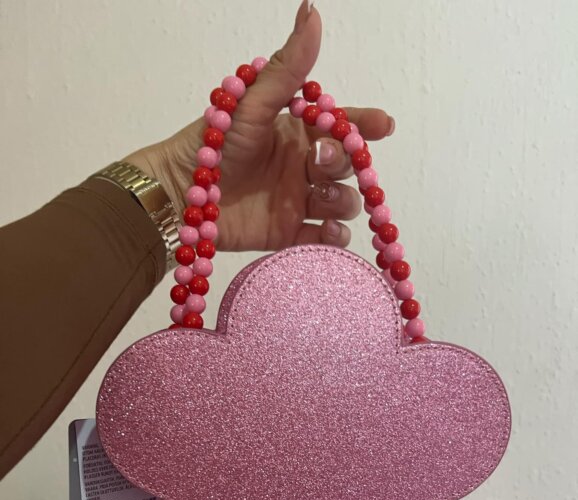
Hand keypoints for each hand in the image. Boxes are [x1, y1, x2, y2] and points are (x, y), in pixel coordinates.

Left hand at [125, 0, 393, 252]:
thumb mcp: (252, 103)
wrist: (182, 192)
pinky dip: (332, 238)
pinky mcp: (289, 234)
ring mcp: (298, 201)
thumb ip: (287, 67)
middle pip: (345, 165)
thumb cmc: (213, 142)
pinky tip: (325, 230)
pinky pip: (324, 239)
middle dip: (342, 161)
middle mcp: (302, 166)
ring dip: (340, 201)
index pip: (342, 125)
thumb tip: (311, 10)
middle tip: (317, 161)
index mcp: (297, 132)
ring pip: (342, 203)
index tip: (382, 125)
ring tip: (318, 198)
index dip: (365, 124)